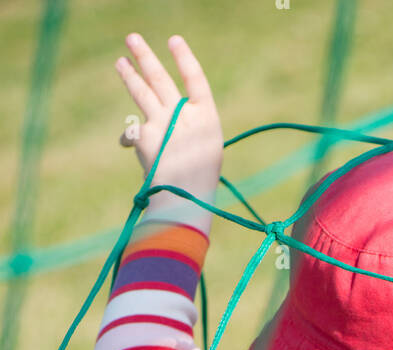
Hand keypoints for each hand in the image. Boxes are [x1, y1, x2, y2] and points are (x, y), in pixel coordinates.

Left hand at [115, 33, 222, 198]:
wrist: (184, 202)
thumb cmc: (198, 183)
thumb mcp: (202, 151)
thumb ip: (184, 128)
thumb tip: (152, 118)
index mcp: (207, 118)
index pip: (196, 79)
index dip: (185, 58)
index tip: (174, 40)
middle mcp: (184, 115)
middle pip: (161, 78)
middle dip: (145, 57)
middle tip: (132, 39)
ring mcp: (163, 122)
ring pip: (141, 92)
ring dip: (129, 75)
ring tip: (120, 62)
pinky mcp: (144, 136)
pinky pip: (132, 131)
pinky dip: (130, 139)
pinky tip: (129, 145)